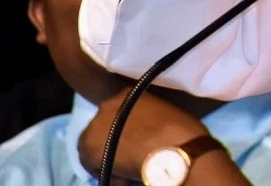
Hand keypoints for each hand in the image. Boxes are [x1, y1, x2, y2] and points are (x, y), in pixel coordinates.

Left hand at [78, 88, 209, 182]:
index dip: (125, 133)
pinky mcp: (88, 145)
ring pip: (93, 146)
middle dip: (113, 144)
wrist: (176, 151)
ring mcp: (96, 124)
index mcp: (129, 93)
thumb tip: (148, 133)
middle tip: (131, 158)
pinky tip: (124, 177)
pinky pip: (90, 163)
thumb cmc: (182, 134)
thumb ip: (149, 119)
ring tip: (127, 171)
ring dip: (107, 158)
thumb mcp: (165, 115)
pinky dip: (104, 171)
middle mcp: (108, 104)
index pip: (118, 114)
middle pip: (102, 128)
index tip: (138, 144)